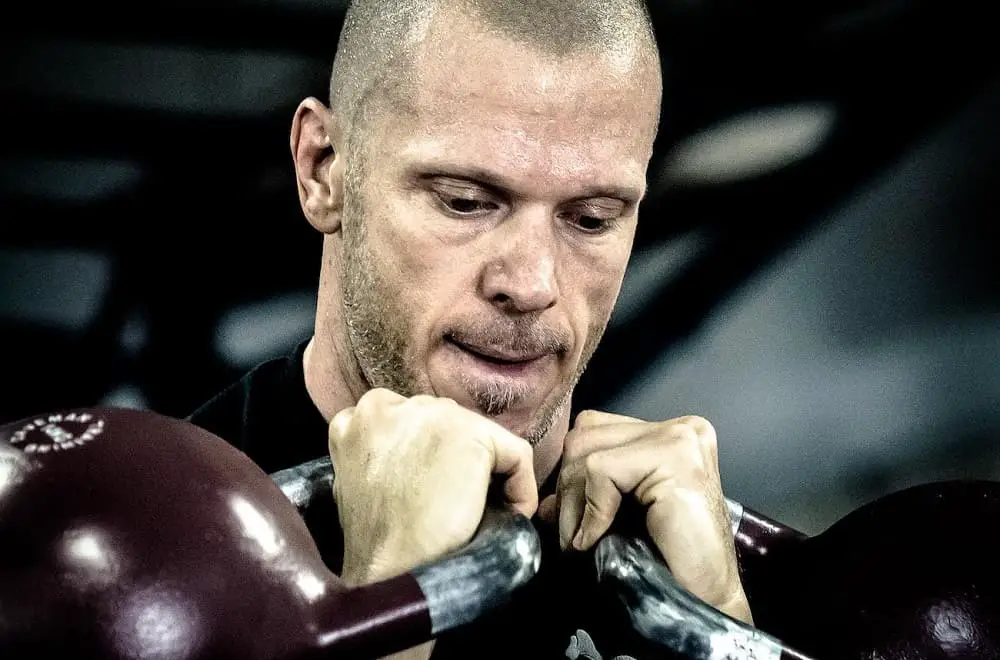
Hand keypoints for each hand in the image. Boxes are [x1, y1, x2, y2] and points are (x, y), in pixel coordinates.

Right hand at [328, 388, 537, 586]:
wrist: (390, 572)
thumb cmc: (375, 543)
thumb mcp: (360, 481)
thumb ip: (383, 453)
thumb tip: (421, 457)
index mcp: (359, 415)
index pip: (413, 423)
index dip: (430, 458)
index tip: (435, 491)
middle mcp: (391, 403)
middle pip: (448, 424)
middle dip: (457, 462)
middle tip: (460, 504)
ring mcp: (432, 415)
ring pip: (480, 438)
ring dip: (485, 475)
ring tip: (478, 512)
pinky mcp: (470, 434)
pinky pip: (516, 455)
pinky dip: (520, 489)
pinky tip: (506, 517)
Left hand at [538, 410, 750, 623]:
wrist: (704, 602)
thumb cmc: (669, 563)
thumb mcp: (619, 518)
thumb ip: (587, 497)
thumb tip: (543, 501)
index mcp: (670, 435)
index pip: (594, 430)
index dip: (572, 477)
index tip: (572, 523)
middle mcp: (681, 428)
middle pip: (585, 436)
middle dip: (567, 491)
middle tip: (572, 537)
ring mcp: (681, 439)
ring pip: (587, 451)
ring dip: (574, 504)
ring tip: (581, 542)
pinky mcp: (676, 459)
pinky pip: (602, 471)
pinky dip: (591, 511)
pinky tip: (598, 540)